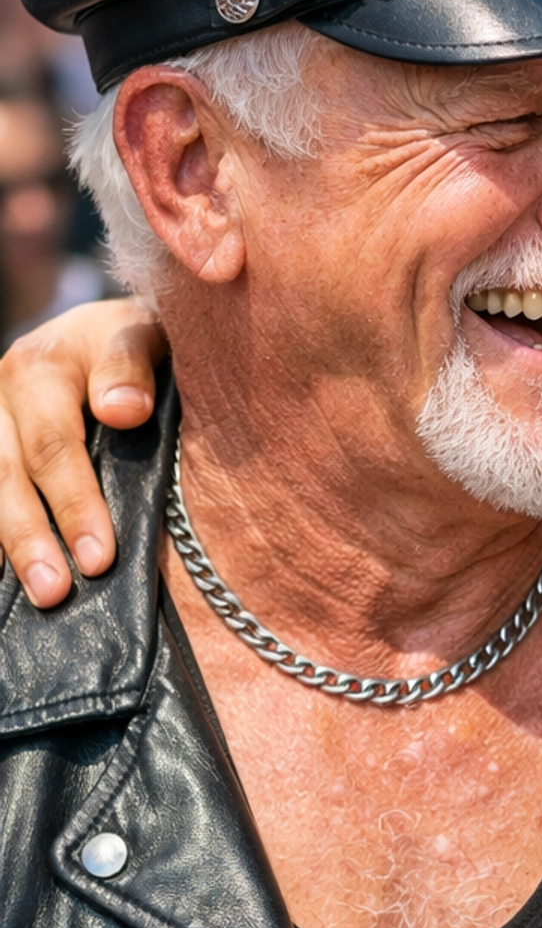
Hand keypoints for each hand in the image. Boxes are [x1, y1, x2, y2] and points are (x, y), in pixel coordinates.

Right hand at [0, 299, 165, 603]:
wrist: (99, 333)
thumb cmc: (132, 343)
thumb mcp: (141, 335)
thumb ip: (130, 363)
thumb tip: (124, 411)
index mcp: (39, 367)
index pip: (53, 445)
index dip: (74, 504)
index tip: (100, 556)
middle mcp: (2, 394)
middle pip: (9, 473)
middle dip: (34, 537)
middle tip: (59, 590)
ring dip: (13, 544)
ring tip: (44, 594)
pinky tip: (11, 572)